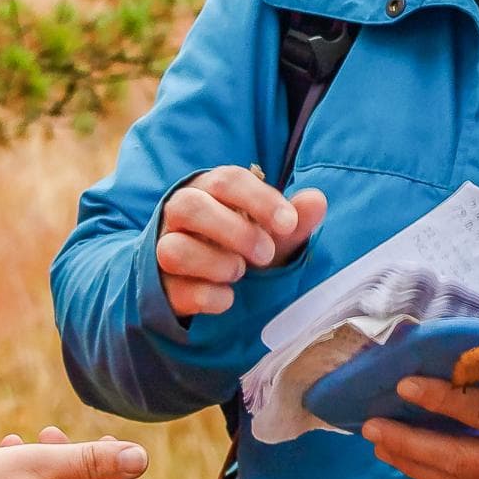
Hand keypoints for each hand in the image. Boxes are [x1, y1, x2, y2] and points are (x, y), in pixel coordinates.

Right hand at [160, 166, 326, 321]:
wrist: (208, 282)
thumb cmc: (245, 246)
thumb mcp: (273, 232)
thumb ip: (294, 219)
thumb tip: (317, 200)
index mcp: (209, 190)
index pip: (226, 180)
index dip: (260, 200)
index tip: (289, 224)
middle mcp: (180, 214)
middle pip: (188, 206)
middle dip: (234, 232)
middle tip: (266, 253)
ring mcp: (164, 249)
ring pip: (173, 250)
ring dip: (215, 263)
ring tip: (239, 273)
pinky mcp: (162, 287)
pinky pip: (176, 290)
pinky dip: (208, 296)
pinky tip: (228, 298)